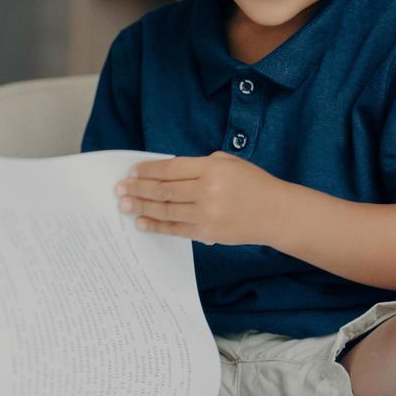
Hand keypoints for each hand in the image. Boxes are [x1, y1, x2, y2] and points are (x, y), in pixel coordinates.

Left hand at [113, 151, 286, 245]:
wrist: (276, 213)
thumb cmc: (252, 184)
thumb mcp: (229, 162)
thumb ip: (199, 165)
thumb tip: (167, 173)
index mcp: (211, 168)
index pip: (171, 168)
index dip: (148, 170)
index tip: (131, 172)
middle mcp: (207, 190)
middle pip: (164, 189)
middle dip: (138, 189)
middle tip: (119, 189)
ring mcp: (207, 213)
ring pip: (166, 209)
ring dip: (142, 207)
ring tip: (124, 205)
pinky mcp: (208, 232)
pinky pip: (176, 229)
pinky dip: (157, 225)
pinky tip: (142, 223)